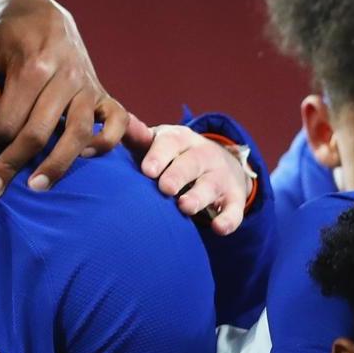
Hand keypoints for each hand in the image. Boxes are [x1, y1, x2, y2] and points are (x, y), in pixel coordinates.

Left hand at [0, 0, 128, 196]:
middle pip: (39, 132)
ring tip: (37, 186)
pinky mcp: (101, 90)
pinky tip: (84, 157)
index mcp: (32, 66)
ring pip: (78, 133)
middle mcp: (65, 77)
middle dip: (12, 164)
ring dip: (58, 165)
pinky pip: (116, 121)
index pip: (7, 120)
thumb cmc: (3, 35)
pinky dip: (105, 142)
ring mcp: (87, 84)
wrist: (40, 12)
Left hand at [123, 118, 255, 235]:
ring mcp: (220, 176)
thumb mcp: (157, 143)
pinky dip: (229, 219)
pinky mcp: (233, 198)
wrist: (218, 162)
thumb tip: (119, 123)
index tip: (147, 170)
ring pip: (211, 185)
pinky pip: (234, 209)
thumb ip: (137, 137)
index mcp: (181, 139)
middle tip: (165, 188)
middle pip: (192, 163)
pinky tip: (219, 228)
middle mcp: (203, 154)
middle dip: (178, 175)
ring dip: (199, 196)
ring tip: (185, 207)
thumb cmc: (172, 155)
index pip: (170, 142)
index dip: (160, 155)